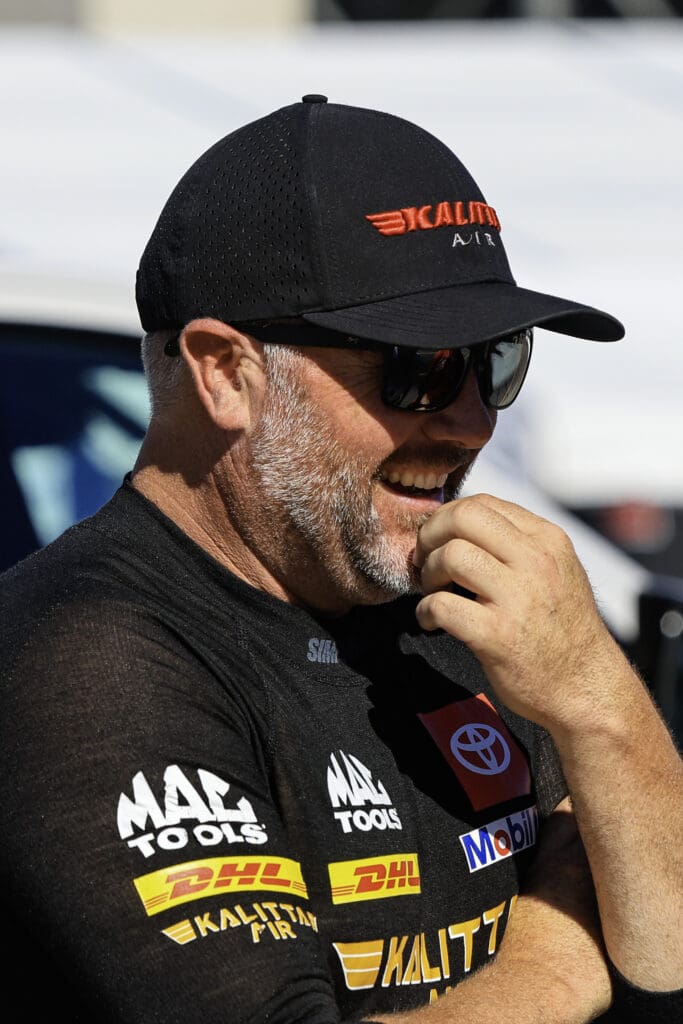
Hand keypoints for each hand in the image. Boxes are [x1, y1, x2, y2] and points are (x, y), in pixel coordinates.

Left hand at [413, 493, 624, 733]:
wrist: (586, 687)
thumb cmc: (563, 628)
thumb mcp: (557, 570)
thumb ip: (518, 543)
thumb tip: (459, 523)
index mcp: (548, 540)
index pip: (483, 503)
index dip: (448, 517)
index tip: (438, 539)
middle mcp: (536, 562)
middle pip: (463, 517)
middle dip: (431, 535)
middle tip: (425, 559)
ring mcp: (518, 598)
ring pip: (451, 556)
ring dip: (428, 573)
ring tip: (432, 591)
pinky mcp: (498, 635)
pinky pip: (443, 605)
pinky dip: (426, 611)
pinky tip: (431, 620)